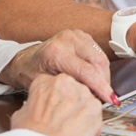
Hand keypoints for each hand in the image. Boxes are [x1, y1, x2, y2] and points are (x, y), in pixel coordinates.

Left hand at [0, 29, 114, 104]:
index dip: (101, 87)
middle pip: (98, 62)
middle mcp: (68, 39)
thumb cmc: (31, 74)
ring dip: (104, 75)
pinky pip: (98, 53)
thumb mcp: (46, 85)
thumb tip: (90, 98)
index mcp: (57, 52)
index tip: (110, 100)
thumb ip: (68, 89)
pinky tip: (97, 79)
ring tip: (101, 90)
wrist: (25, 60)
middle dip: (104, 82)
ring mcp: (76, 35)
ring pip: (101, 57)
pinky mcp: (82, 36)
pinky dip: (100, 67)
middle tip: (105, 98)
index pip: (87, 71)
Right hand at [11, 73, 102, 135]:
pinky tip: (81, 134)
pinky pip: (96, 114)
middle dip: (71, 105)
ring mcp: (82, 93)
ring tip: (72, 130)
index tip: (56, 109)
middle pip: (73, 90)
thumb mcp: (22, 114)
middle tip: (65, 120)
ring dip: (82, 114)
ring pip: (86, 101)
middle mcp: (65, 82)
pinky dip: (92, 124)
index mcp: (44, 81)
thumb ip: (35, 106)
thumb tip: (38, 110)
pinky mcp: (95, 108)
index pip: (54, 86)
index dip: (56, 100)